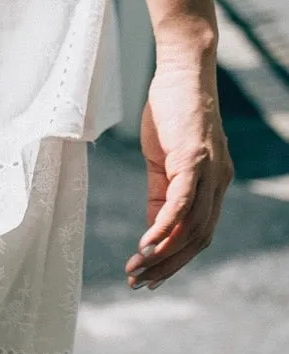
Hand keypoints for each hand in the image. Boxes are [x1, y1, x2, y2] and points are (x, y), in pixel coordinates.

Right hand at [125, 54, 232, 290]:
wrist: (182, 70)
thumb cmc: (172, 113)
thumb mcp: (164, 162)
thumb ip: (162, 194)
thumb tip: (154, 227)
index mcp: (213, 186)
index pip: (199, 236)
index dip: (175, 261)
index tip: (149, 278)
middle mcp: (218, 183)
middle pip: (198, 240)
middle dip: (167, 267)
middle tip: (138, 283)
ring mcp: (209, 172)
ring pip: (191, 227)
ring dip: (162, 253)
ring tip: (136, 269)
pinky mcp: (194, 159)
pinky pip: (181, 203)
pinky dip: (164, 227)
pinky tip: (145, 244)